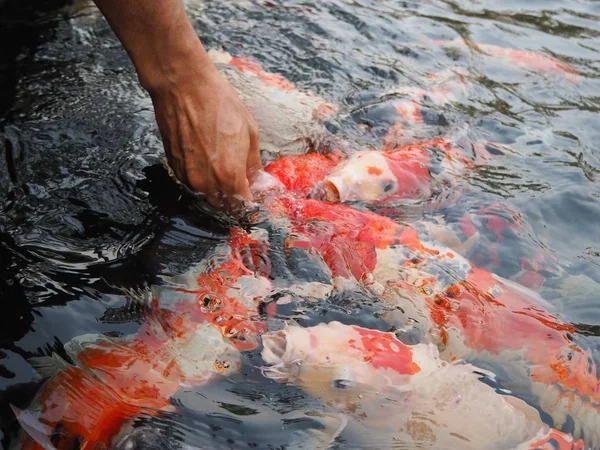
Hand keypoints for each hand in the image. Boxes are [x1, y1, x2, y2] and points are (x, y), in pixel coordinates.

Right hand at [149, 65, 261, 209]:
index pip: (242, 205)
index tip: (253, 196)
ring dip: (217, 190)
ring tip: (223, 169)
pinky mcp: (174, 168)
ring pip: (206, 196)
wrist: (183, 87)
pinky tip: (207, 161)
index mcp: (229, 175)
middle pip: (224, 205)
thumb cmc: (219, 104)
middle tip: (241, 183)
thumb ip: (253, 163)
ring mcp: (188, 177)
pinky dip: (201, 179)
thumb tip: (257, 180)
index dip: (250, 202)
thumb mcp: (249, 132)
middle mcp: (206, 182)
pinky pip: (191, 184)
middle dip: (234, 198)